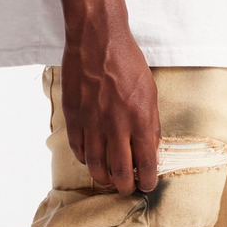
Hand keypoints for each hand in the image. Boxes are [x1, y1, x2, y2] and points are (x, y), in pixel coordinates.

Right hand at [60, 29, 160, 195]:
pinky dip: (85, 159)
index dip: (148, 181)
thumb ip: (151, 124)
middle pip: (120, 172)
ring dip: (103, 178)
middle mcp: (116, 125)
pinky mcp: (74, 117)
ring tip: (107, 179)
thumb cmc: (127, 63)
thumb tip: (151, 151)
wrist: (97, 38)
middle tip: (125, 187)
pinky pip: (78, 150)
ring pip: (96, 166)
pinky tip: (91, 158)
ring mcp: (93, 123)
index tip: (147, 185)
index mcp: (140, 120)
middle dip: (124, 186)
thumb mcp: (150, 92)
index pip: (147, 164)